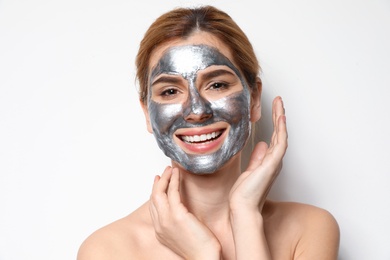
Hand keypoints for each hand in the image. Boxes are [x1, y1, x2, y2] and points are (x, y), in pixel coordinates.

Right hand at [149, 166, 220, 258]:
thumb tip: (181, 210)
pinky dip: (174, 180)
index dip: (155, 192)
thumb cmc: (199, 248)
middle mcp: (160, 225)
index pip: (153, 207)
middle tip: (165, 172)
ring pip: (159, 193)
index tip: (159, 182)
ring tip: (171, 170)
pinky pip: (172, 192)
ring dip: (166, 178)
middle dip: (159, 183)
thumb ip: (177, 222)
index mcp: (160, 231)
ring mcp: (166, 220)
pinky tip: (178, 174)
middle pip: (153, 198)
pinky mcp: (177, 215)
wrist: (204, 258)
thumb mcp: (183, 234)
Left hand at [229, 96, 287, 212]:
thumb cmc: (244, 193)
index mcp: (268, 162)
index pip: (274, 138)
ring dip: (281, 118)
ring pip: (282, 135)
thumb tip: (262, 144)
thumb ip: (257, 158)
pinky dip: (281, 130)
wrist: (242, 207)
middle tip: (279, 101)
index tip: (273, 110)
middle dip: (279, 116)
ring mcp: (275, 162)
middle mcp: (274, 161)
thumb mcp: (250, 170)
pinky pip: (280, 143)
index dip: (275, 123)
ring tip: (280, 103)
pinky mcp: (272, 164)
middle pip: (280, 134)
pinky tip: (280, 118)